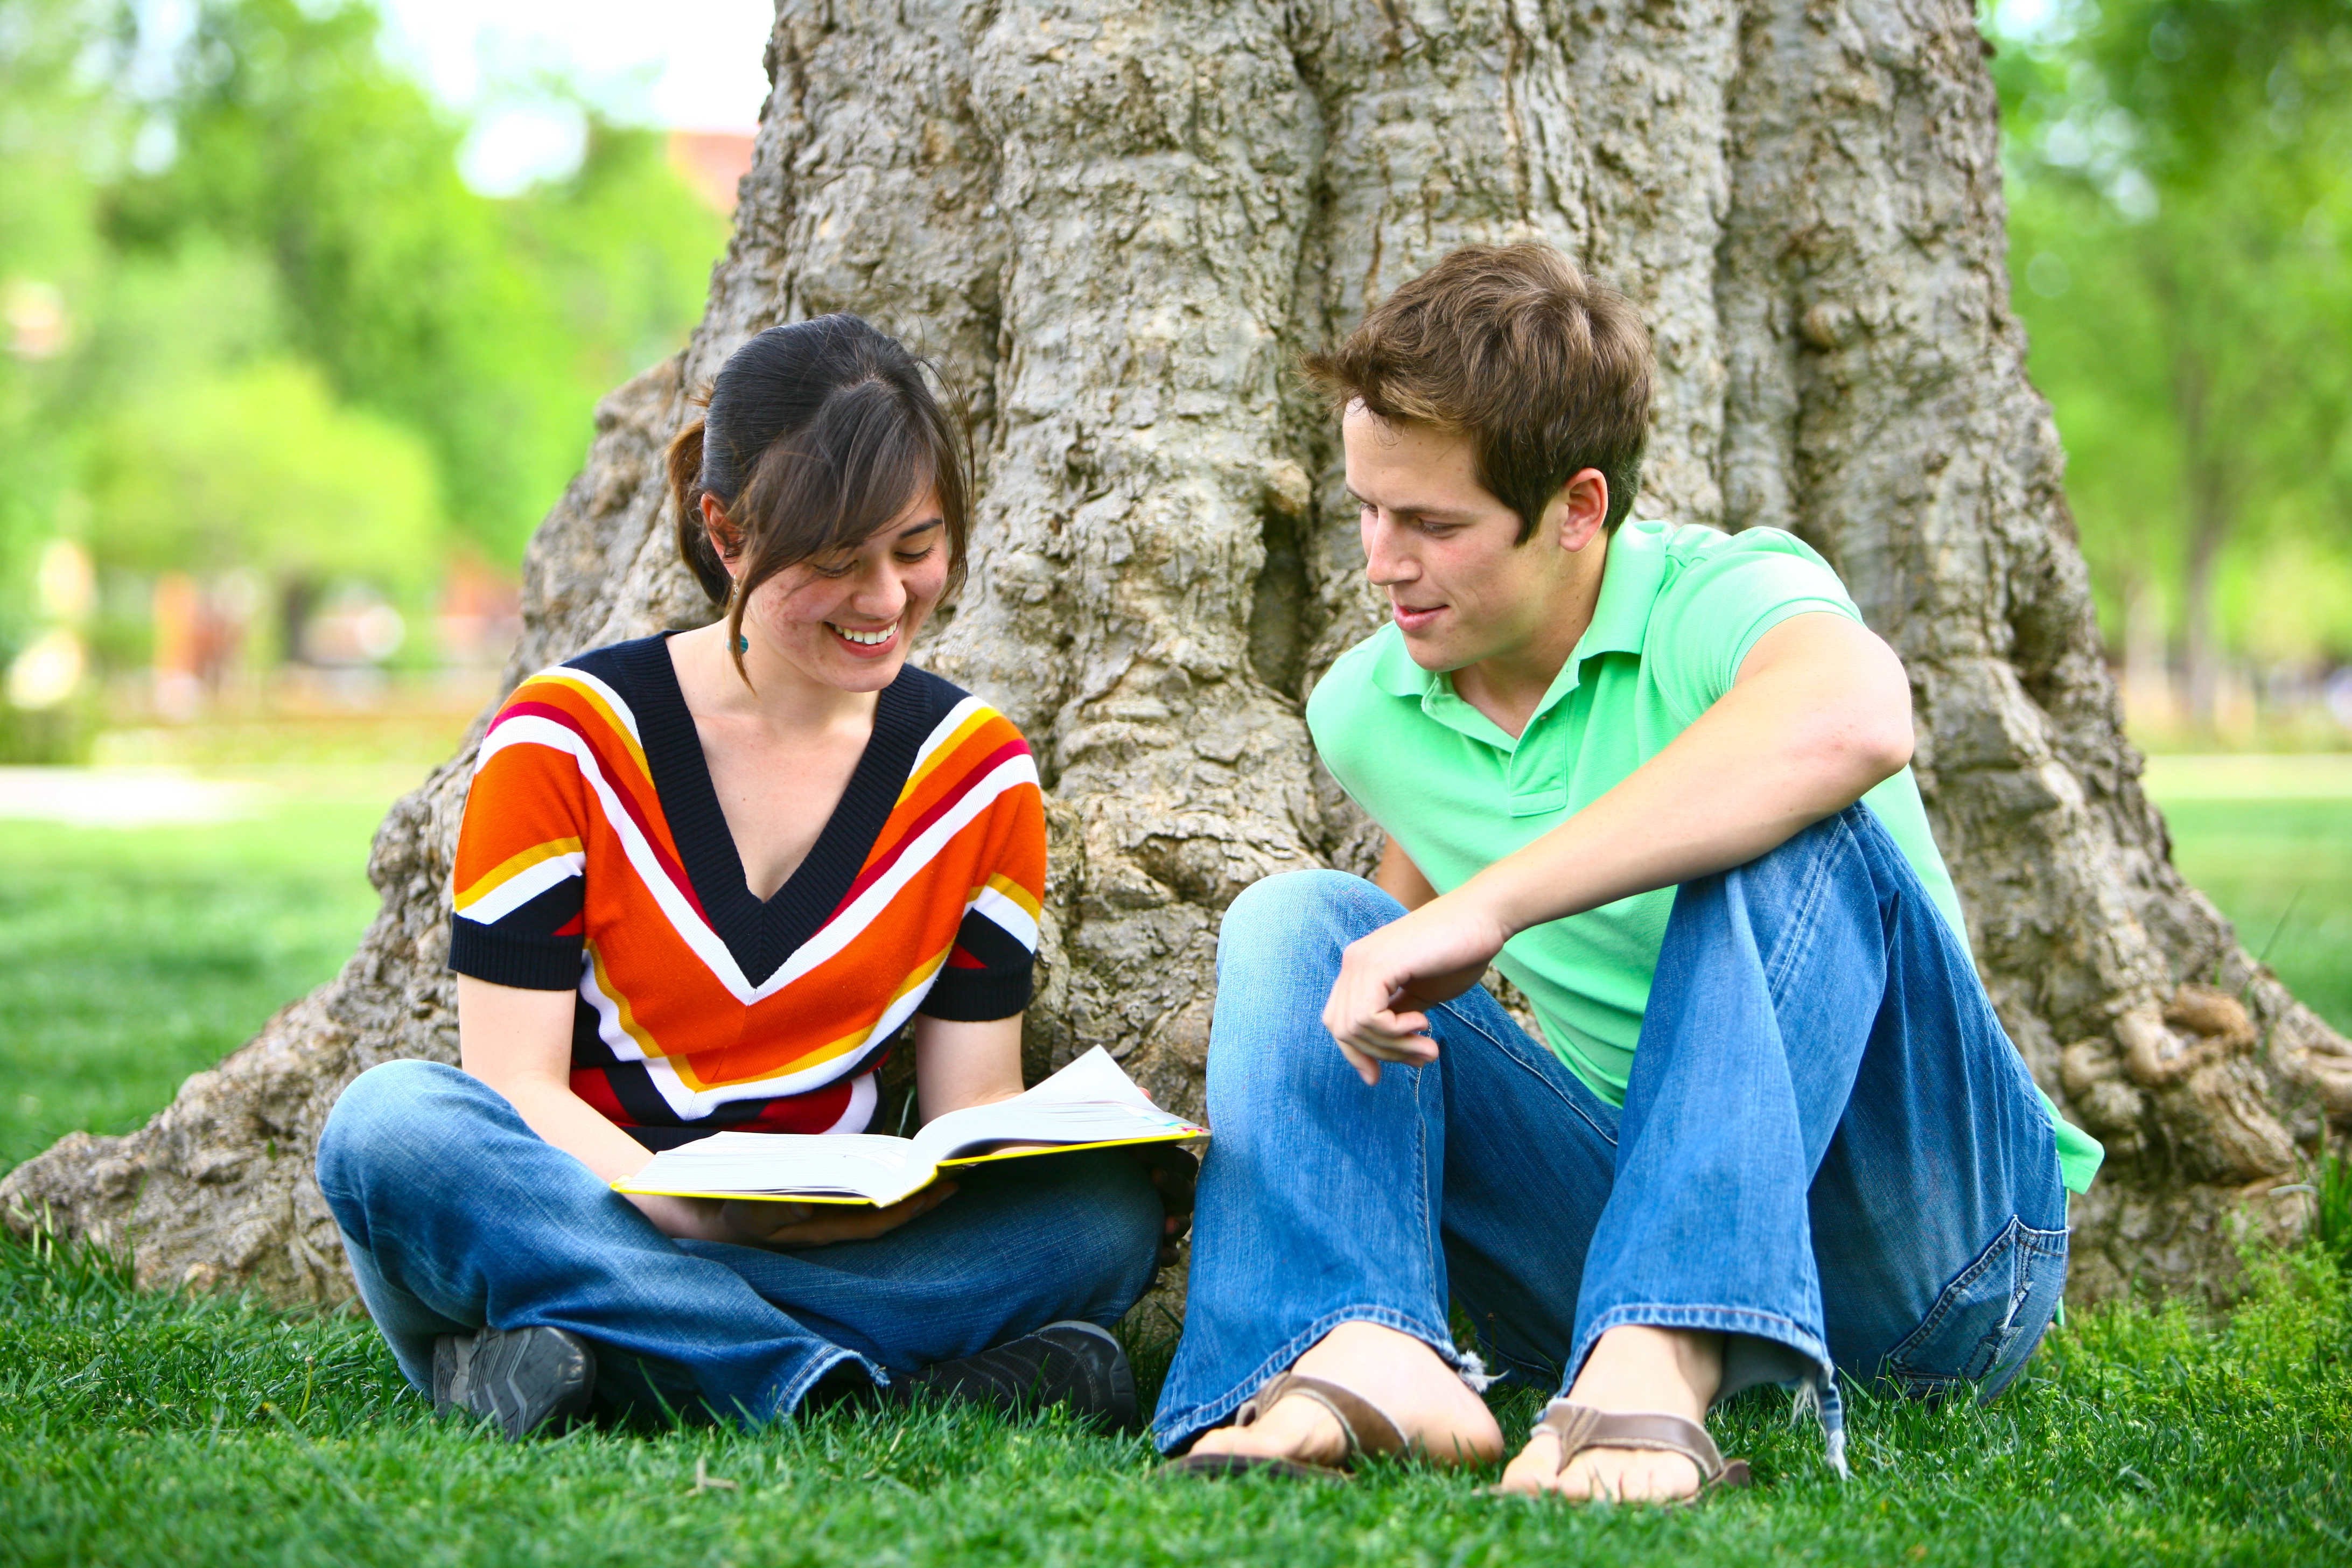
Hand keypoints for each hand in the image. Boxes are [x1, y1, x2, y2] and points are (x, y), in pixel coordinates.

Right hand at [714, 1182, 957, 1246]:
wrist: (689, 1215)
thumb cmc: (718, 1209)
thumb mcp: (741, 1209)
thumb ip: (771, 1210)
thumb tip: (806, 1205)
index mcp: (814, 1232)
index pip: (872, 1224)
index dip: (905, 1209)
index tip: (934, 1188)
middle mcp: (822, 1228)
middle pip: (881, 1217)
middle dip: (918, 1200)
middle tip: (955, 1177)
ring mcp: (817, 1218)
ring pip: (871, 1209)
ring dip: (904, 1192)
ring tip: (935, 1172)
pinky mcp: (810, 1205)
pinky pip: (854, 1197)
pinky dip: (877, 1184)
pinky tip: (894, 1168)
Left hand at [1128, 1143, 1197, 1266]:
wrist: (1107, 1204)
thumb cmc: (1121, 1170)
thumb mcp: (1125, 1155)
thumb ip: (1127, 1144)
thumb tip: (1116, 1132)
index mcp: (1175, 1171)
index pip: (1181, 1162)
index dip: (1164, 1155)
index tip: (1137, 1151)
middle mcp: (1180, 1196)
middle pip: (1185, 1189)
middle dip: (1172, 1182)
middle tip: (1155, 1175)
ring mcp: (1174, 1221)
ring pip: (1184, 1222)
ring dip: (1177, 1222)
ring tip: (1167, 1224)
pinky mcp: (1164, 1245)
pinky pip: (1172, 1253)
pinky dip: (1167, 1254)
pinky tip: (1159, 1254)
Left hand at [1321, 891, 1509, 1085]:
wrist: (1483, 919)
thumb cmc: (1459, 954)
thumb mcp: (1421, 996)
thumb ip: (1398, 1019)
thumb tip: (1383, 1056)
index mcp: (1360, 967)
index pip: (1339, 1022)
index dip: (1355, 1054)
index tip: (1377, 1079)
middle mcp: (1353, 961)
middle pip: (1343, 1030)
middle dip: (1381, 1054)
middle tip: (1421, 1057)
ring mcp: (1362, 960)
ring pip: (1355, 1028)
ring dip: (1395, 1048)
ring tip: (1429, 1047)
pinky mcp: (1378, 963)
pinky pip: (1368, 1018)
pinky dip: (1394, 1033)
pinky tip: (1423, 1023)